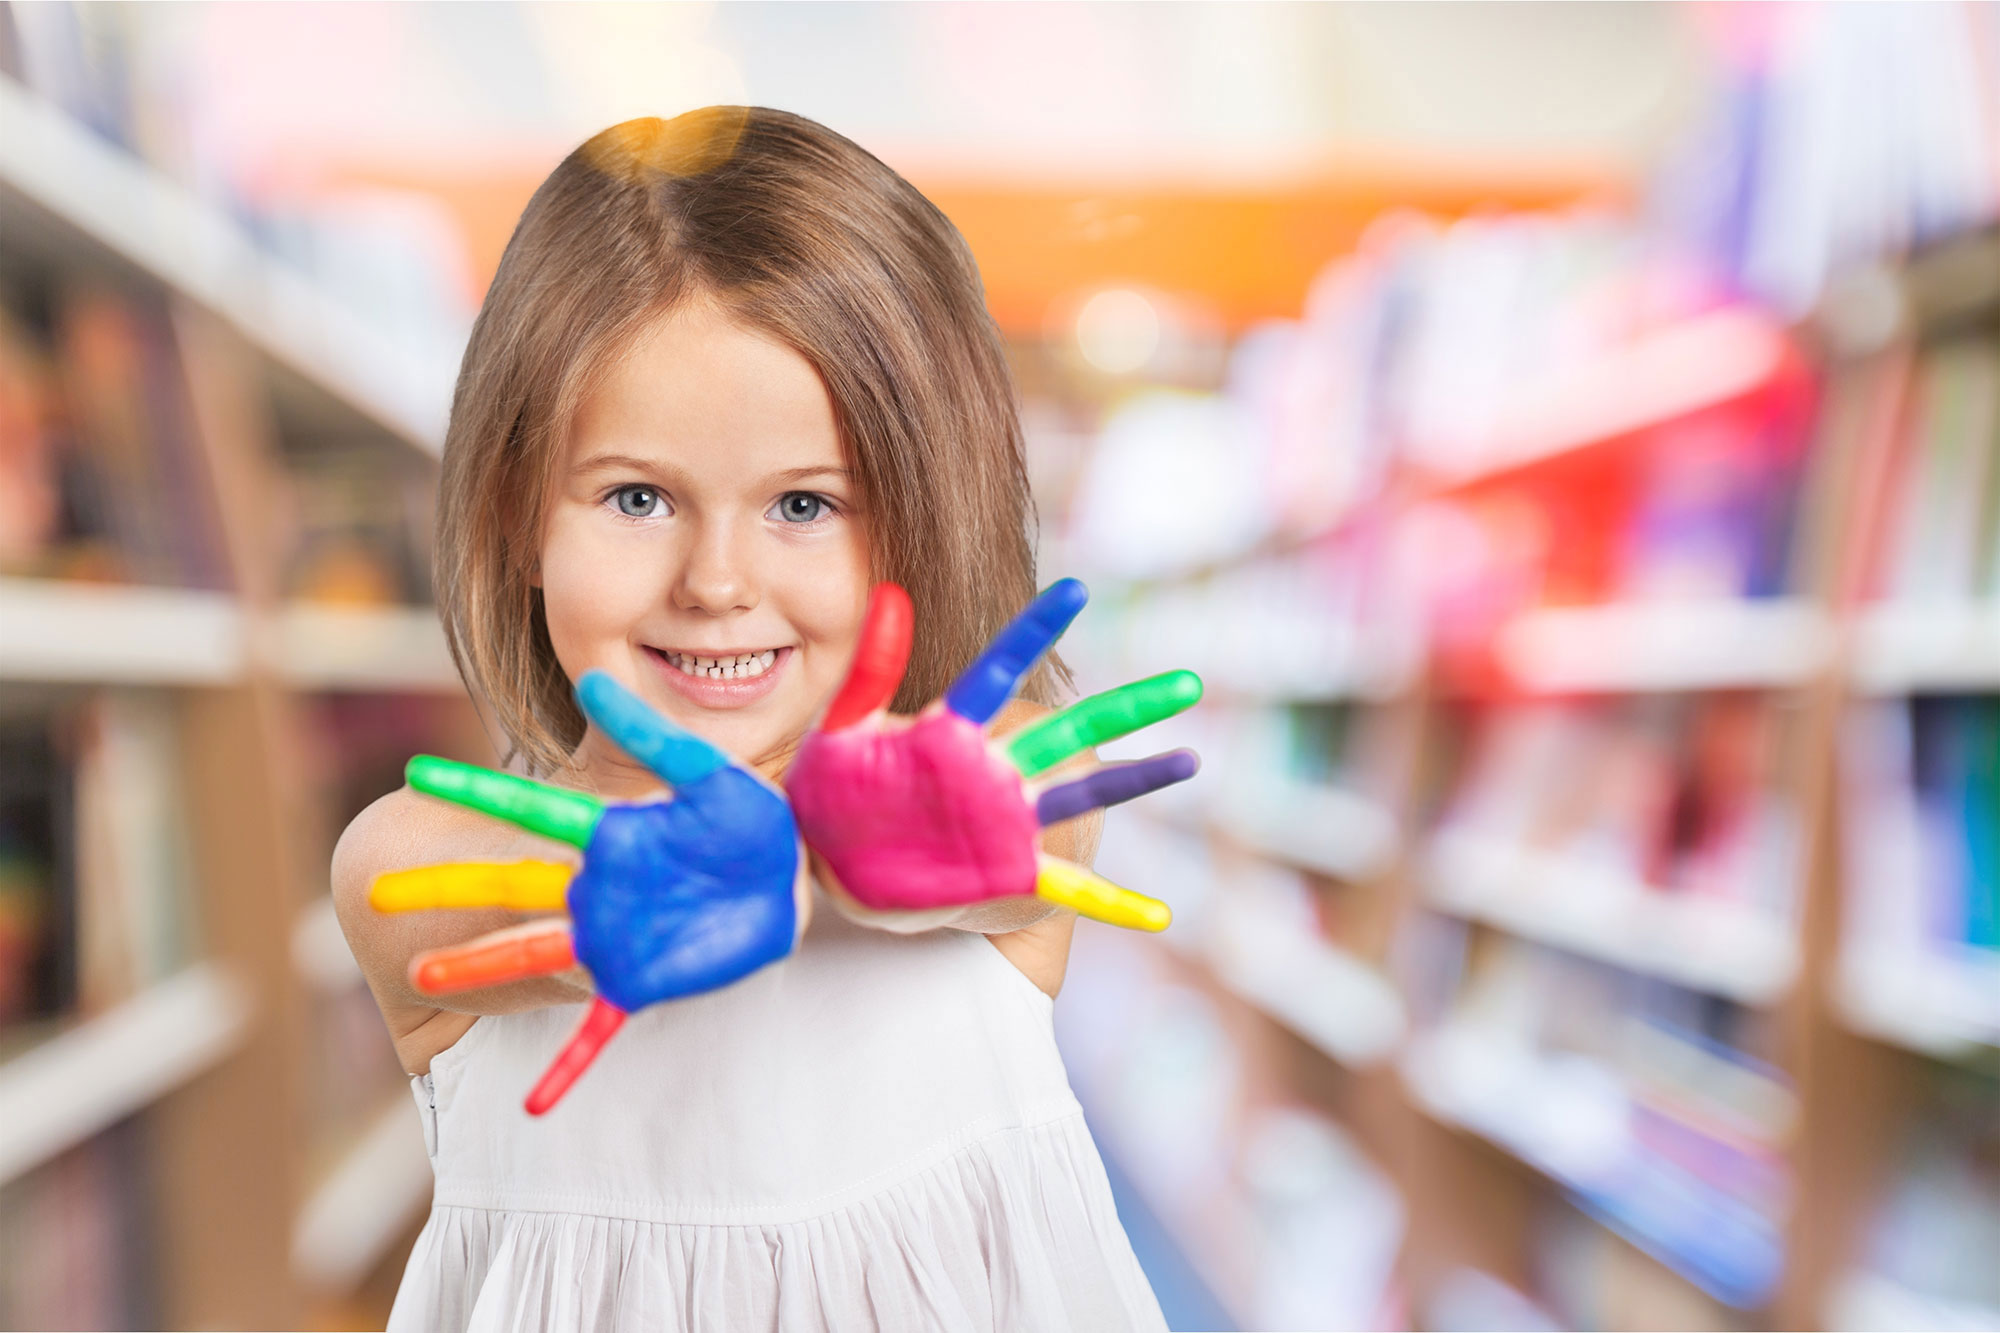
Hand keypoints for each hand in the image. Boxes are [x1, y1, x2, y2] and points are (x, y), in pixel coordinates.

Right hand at [368, 671, 803, 1113]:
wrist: (770, 882)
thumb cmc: (738, 821)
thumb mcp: (702, 771)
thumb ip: (651, 733)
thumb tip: (593, 681)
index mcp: (606, 831)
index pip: (530, 804)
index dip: (477, 790)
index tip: (420, 774)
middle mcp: (591, 886)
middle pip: (508, 886)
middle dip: (446, 888)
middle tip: (375, 895)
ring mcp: (606, 937)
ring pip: (531, 953)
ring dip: (479, 966)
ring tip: (423, 973)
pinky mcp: (637, 980)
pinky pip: (598, 1029)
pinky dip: (568, 1067)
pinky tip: (536, 1104)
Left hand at [787, 579, 1200, 929]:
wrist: (841, 872)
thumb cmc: (837, 795)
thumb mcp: (840, 733)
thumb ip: (867, 671)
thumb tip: (892, 595)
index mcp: (952, 734)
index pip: (997, 671)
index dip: (1034, 632)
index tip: (1075, 591)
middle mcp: (995, 772)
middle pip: (1072, 731)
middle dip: (1129, 708)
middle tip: (1187, 683)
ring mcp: (1011, 823)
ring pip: (1087, 796)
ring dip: (1139, 780)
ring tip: (1189, 759)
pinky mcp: (1013, 873)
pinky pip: (1072, 892)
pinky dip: (1115, 906)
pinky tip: (1159, 917)